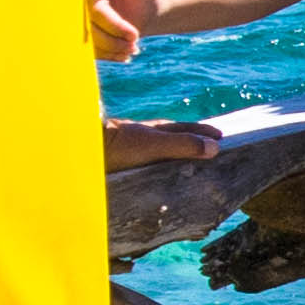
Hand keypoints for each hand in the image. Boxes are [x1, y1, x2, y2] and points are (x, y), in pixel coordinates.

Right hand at [85, 0, 168, 60]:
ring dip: (113, 50)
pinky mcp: (80, 34)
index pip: (95, 10)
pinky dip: (109, 56)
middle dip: (115, 40)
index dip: (115, 24)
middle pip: (90, 30)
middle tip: (135, 43)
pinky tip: (124, 53)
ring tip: (132, 47)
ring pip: (89, 44)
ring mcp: (75, 17)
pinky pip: (89, 53)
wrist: (147, 6)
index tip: (135, 33)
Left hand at [105, 116, 221, 168]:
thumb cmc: (118, 146)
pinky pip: (143, 163)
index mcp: (156, 130)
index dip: (203, 133)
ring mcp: (130, 149)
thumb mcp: (155, 145)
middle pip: (172, 136)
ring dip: (171, 153)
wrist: (83, 151)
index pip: (186, 129)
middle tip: (207, 147)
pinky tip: (152, 175)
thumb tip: (214, 148)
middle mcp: (144, 137)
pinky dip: (154, 166)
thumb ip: (182, 145)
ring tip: (182, 163)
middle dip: (190, 140)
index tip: (220, 136)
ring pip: (156, 149)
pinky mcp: (120, 162)